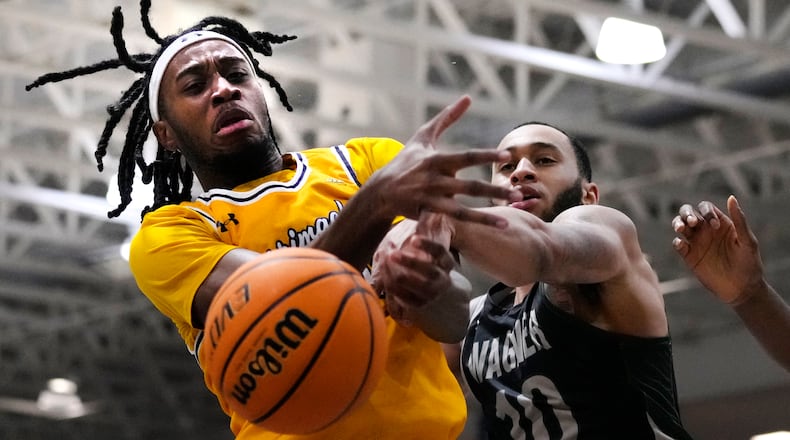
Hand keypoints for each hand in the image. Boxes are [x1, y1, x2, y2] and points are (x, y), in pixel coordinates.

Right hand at [369, 95, 519, 227]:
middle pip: (469, 186)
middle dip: (494, 190)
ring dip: (486, 216)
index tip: (507, 156)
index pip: (466, 157)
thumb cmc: (406, 161)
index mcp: (436, 159)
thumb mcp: (423, 137)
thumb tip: (468, 98)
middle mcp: (435, 180)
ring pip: (462, 210)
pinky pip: (452, 222)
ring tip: (508, 220)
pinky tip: (492, 227)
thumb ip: (447, 118)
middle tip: (519, 194)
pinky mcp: (428, 215)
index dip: (486, 156)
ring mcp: (431, 200)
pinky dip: (472, 225)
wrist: (381, 191)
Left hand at [373, 212, 467, 326]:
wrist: (439, 292)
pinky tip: (384, 280)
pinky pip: (407, 301)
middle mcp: (443, 279)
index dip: (427, 246)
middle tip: (392, 253)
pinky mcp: (421, 305)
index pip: (441, 252)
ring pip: (418, 288)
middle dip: (410, 263)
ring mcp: (433, 294)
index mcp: (446, 262)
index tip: (413, 238)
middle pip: (429, 272)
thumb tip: (422, 211)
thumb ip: (424, 230)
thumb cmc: (425, 259)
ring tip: (384, 265)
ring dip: (399, 276)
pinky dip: (395, 291)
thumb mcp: (428, 244)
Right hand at [671, 195, 764, 303]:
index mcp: (720, 223)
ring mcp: (696, 243)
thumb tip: (731, 198)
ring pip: (680, 225)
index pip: (706, 208)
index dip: (707, 213)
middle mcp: (706, 230)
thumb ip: (739, 220)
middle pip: (688, 212)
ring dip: (678, 223)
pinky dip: (677, 243)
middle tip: (692, 222)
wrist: (742, 289)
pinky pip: (678, 245)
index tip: (715, 227)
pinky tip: (683, 245)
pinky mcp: (689, 256)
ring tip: (681, 229)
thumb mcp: (747, 241)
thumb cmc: (749, 264)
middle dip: (687, 214)